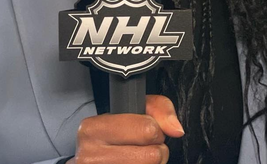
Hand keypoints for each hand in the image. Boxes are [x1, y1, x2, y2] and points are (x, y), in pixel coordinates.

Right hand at [67, 94, 183, 163]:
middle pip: (152, 156)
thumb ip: (160, 109)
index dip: (154, 130)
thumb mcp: (133, 109)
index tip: (145, 131)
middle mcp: (90, 155)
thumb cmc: (116, 133)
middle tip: (145, 146)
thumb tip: (176, 130)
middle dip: (156, 150)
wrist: (93, 157)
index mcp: (93, 129)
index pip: (147, 130)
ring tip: (140, 157)